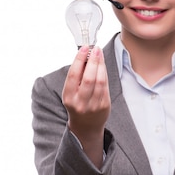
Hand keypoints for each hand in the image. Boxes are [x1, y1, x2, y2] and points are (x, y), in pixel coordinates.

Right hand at [62, 46, 109, 165]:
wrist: (86, 125)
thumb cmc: (77, 104)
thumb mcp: (71, 92)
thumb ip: (77, 76)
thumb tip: (85, 55)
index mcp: (69, 98)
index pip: (73, 75)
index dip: (79, 60)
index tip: (84, 49)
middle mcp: (80, 103)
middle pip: (89, 78)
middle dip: (93, 61)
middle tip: (95, 49)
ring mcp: (94, 105)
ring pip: (100, 81)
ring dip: (100, 65)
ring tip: (99, 55)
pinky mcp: (104, 106)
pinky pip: (105, 86)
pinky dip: (104, 73)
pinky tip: (102, 66)